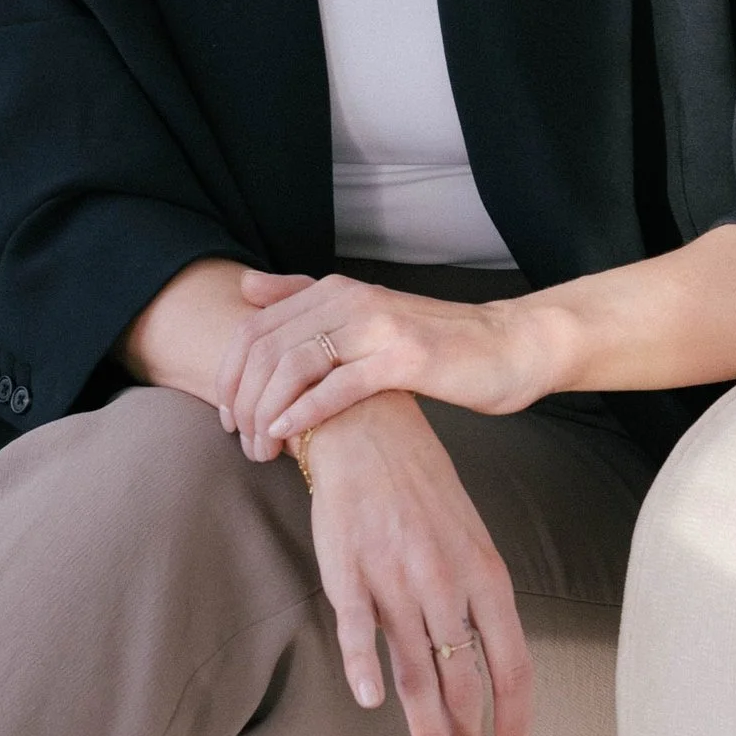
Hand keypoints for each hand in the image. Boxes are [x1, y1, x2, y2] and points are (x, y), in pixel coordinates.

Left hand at [215, 269, 544, 460]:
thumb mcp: (367, 315)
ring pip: (293, 363)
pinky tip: (288, 434)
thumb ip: (309, 301)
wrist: (509, 347)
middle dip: (240, 398)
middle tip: (239, 440)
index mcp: (335, 289)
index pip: (254, 327)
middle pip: (265, 346)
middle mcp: (350, 298)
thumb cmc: (434, 343)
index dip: (228, 373)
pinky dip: (303, 411)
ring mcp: (376, 325)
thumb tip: (247, 286)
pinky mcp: (403, 357)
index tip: (225, 415)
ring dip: (266, 411)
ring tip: (261, 448)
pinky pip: (338, 384)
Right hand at [300, 393, 531, 735]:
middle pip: (463, 679)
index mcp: (485, 573)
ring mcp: (397, 577)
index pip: (512, 661)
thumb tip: (485, 653)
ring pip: (416, 670)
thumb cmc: (421, 485)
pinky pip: (359, 629)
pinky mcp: (350, 569)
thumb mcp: (468, 536)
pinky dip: (364, 667)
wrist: (368, 425)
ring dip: (426, 730)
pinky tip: (370, 701)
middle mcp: (447, 582)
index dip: (514, 714)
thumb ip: (476, 595)